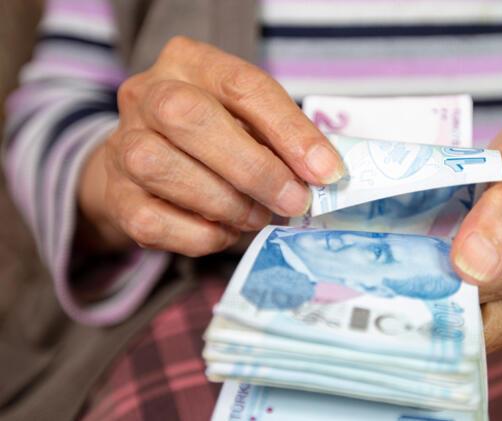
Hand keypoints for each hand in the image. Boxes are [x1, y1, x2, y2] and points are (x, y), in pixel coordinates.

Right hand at [78, 36, 343, 255]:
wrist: (143, 166)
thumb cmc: (214, 137)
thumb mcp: (250, 120)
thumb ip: (281, 139)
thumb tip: (323, 174)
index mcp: (190, 62)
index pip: (242, 85)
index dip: (290, 131)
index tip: (326, 171)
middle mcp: (147, 94)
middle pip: (188, 117)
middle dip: (253, 168)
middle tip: (293, 201)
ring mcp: (123, 144)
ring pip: (162, 168)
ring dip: (226, 203)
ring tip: (257, 218)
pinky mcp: (115, 195)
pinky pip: (152, 220)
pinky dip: (200, 234)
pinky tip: (225, 232)